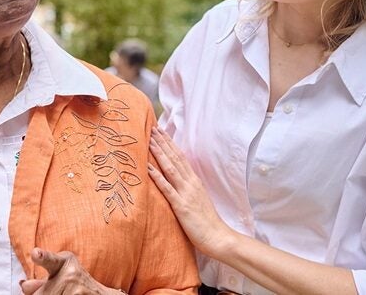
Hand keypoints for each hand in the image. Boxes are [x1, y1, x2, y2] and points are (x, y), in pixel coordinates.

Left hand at [19, 248, 117, 294]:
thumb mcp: (59, 275)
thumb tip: (23, 285)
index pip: (50, 259)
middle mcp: (70, 273)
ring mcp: (75, 288)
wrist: (99, 294)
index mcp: (63, 261)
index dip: (42, 257)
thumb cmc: (75, 283)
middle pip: (41, 293)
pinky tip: (68, 294)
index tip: (35, 253)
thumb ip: (40, 281)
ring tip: (65, 292)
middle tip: (55, 290)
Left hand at [147, 126, 232, 257]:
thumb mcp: (198, 199)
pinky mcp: (181, 205)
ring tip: (149, 140)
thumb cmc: (207, 221)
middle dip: (163, 142)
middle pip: (175, 158)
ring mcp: (186, 193)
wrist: (218, 236)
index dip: (169, 143)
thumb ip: (189, 188)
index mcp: (194, 181)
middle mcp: (190, 183)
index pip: (180, 157)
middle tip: (152, 128)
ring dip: (159, 153)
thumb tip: (179, 179)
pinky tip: (148, 167)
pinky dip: (157, 176)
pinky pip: (167, 188)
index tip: (160, 132)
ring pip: (170, 168)